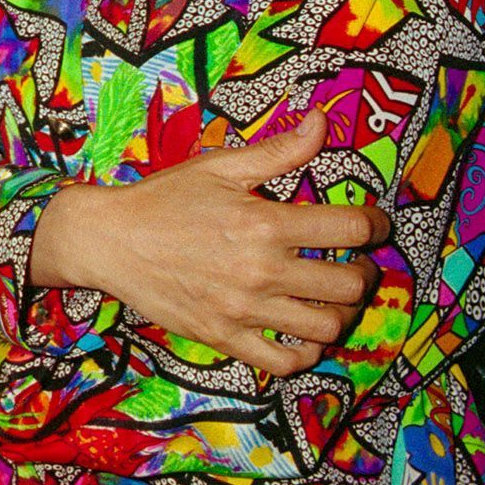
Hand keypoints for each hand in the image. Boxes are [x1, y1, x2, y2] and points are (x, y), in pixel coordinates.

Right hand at [28, 108, 390, 374]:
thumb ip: (278, 151)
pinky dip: (306, 353)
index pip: (351, 229)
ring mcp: (245, 309)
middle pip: (349, 284)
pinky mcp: (226, 338)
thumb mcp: (219, 167)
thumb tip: (322, 122)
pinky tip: (302, 333)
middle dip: (363, 272)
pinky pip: (286, 362)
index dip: (375, 224)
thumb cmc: (163, 199)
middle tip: (352, 263)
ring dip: (341, 312)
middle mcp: (262, 270)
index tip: (372, 224)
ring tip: (330, 298)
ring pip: (327, 327)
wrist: (108, 239)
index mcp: (265, 223)